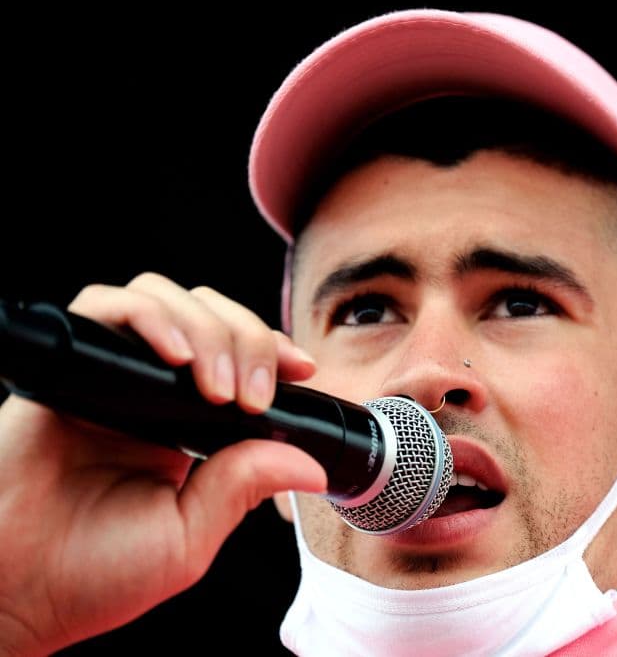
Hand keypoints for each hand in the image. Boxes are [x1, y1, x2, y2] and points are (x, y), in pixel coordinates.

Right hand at [0, 273, 326, 655]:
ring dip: (206, 328)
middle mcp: (146, 391)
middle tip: (254, 394)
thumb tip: (310, 464)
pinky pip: (104, 308)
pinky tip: (177, 358)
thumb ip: (242, 488)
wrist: (12, 595)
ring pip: (164, 298)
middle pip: (208, 314)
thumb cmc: (90, 575)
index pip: (235, 355)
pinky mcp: (65, 369)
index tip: (302, 368)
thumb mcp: (188, 536)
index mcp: (181, 424)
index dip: (271, 350)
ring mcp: (106, 376)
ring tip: (218, 387)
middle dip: (248, 339)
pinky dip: (149, 318)